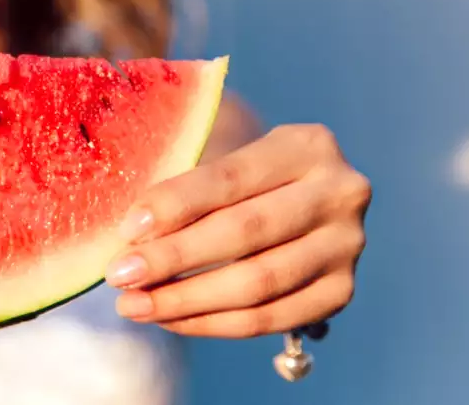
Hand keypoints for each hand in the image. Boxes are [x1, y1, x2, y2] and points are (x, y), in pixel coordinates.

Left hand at [104, 123, 370, 337]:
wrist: (300, 198)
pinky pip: (270, 319)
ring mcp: (347, 246)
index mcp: (306, 145)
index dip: (175, 205)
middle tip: (121, 276)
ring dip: (187, 300)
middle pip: (246, 232)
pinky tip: (170, 320)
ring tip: (134, 305)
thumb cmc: (243, 177)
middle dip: (174, 258)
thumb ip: (185, 190)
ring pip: (258, 284)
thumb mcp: (224, 158)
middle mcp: (339, 193)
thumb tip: (131, 236)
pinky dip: (214, 323)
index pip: (230, 178)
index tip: (126, 229)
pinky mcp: (341, 291)